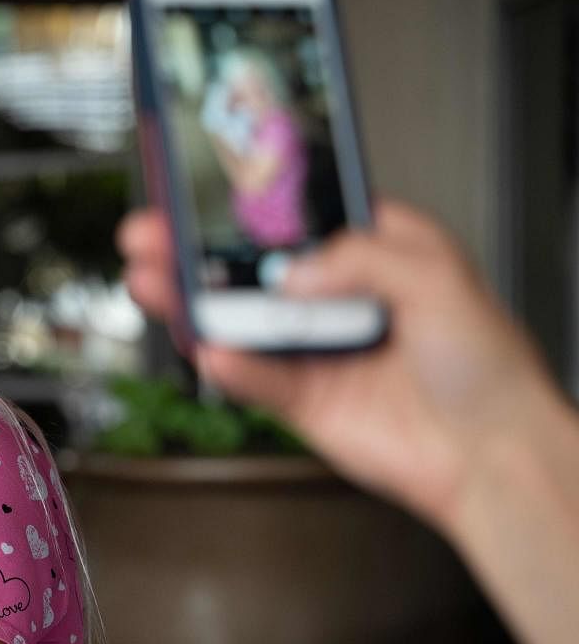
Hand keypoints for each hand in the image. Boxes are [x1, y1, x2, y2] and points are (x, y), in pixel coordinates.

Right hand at [118, 201, 560, 531]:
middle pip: (252, 268)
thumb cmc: (487, 365)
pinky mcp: (303, 400)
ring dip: (193, 301)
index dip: (252, 202)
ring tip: (152, 282)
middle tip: (152, 233)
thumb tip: (290, 273)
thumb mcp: (436, 276)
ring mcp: (316, 350)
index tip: (205, 187)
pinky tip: (208, 348)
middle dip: (196, 249)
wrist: (492, 456)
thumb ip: (360, 257)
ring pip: (240, 320)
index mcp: (373, 253)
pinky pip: (255, 379)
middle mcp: (337, 298)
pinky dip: (229, 366)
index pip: (299, 216)